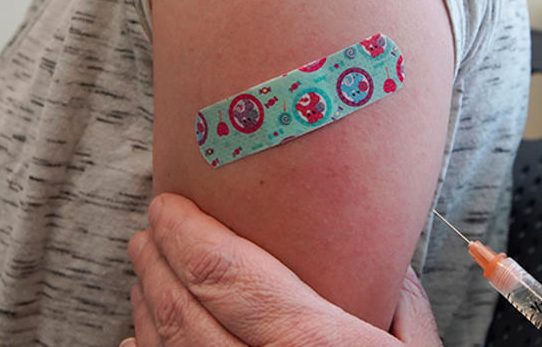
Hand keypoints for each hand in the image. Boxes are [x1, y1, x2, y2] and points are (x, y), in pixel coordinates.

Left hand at [124, 193, 441, 346]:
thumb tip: (386, 266)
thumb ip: (398, 309)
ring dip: (147, 306)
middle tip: (150, 233)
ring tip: (145, 275)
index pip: (225, 276)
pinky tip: (142, 341)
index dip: (185, 233)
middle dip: (156, 263)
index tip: (168, 207)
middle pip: (183, 313)